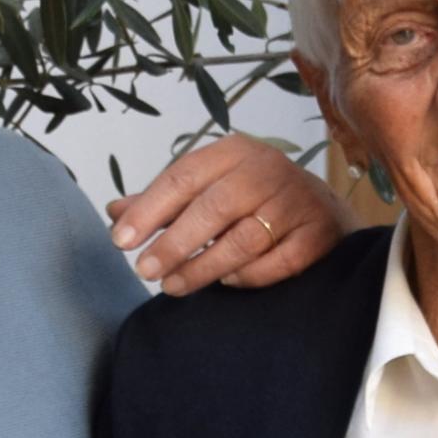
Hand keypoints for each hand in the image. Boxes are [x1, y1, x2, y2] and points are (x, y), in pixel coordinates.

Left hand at [107, 133, 347, 294]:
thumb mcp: (211, 185)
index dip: (149, 209)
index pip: (183, 176)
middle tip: (145, 270)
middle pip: (213, 208)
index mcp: (234, 152)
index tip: (121, 241)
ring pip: (243, 241)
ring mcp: (295, 203)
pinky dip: (247, 277)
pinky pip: (275, 264)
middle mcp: (267, 171)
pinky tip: (226, 283)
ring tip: (173, 286)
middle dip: (174, 243)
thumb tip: (115, 212)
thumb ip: (166, 199)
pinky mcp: (316, 235)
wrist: (322, 209)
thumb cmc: (254, 196)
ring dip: (203, 267)